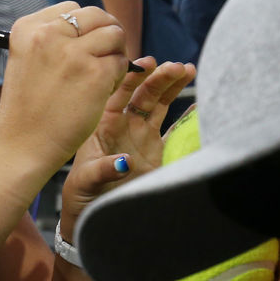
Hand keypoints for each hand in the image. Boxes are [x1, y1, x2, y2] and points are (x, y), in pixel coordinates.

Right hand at [0, 3, 129, 167]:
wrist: (22, 145)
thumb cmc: (29, 107)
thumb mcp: (27, 59)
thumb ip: (53, 38)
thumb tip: (93, 25)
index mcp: (28, 27)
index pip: (72, 9)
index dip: (84, 30)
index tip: (80, 51)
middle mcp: (49, 34)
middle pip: (97, 16)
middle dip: (106, 36)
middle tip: (101, 60)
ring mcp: (73, 53)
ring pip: (114, 35)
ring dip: (115, 54)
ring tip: (101, 77)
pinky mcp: (95, 73)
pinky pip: (122, 61)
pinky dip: (118, 76)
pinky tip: (102, 92)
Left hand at [59, 58, 195, 231]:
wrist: (93, 217)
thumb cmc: (81, 195)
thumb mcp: (85, 182)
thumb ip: (103, 169)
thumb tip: (125, 162)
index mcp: (104, 123)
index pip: (119, 92)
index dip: (133, 76)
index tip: (148, 64)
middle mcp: (125, 125)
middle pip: (144, 94)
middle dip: (160, 78)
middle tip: (176, 67)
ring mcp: (143, 137)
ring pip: (160, 105)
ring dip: (173, 87)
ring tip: (188, 70)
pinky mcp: (158, 154)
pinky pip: (175, 131)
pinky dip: (187, 118)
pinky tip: (198, 104)